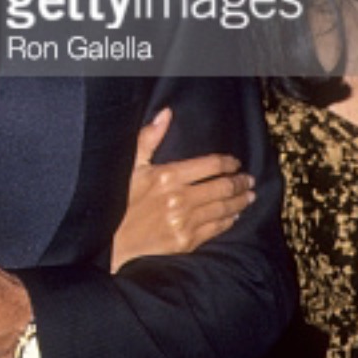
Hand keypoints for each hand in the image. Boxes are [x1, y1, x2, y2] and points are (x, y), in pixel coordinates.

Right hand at [109, 108, 254, 269]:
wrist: (109, 243)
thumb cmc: (117, 201)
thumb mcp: (129, 166)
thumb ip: (148, 139)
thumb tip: (165, 115)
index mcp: (167, 176)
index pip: (210, 164)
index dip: (227, 162)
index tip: (235, 162)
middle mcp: (180, 198)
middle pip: (222, 187)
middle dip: (240, 182)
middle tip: (248, 179)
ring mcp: (185, 222)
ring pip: (223, 208)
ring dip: (239, 201)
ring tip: (248, 196)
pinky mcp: (186, 242)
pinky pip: (215, 229)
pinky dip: (228, 221)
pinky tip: (233, 217)